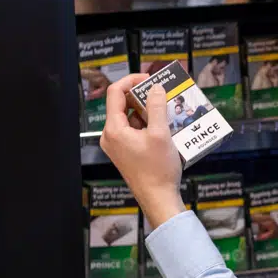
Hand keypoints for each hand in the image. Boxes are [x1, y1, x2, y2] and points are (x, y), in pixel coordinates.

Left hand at [99, 73, 186, 227]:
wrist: (158, 198)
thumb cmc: (158, 169)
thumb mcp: (161, 134)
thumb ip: (157, 107)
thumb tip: (156, 88)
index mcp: (114, 129)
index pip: (116, 93)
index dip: (132, 81)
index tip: (150, 79)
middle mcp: (111, 136)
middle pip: (123, 105)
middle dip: (143, 96)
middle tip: (162, 92)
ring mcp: (117, 145)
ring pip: (130, 118)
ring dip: (148, 111)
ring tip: (167, 110)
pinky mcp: (126, 152)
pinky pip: (134, 130)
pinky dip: (148, 124)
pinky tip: (165, 126)